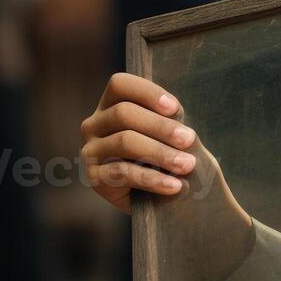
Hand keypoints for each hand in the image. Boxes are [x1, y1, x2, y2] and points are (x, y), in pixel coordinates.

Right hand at [81, 73, 256, 280]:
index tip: (175, 108)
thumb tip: (175, 113)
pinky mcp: (94, 178)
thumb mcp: (169, 133)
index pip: (120, 85)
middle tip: (190, 140)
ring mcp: (91, 151)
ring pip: (124, 142)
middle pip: (124, 113)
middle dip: (161, 126)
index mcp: (111, 104)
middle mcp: (94, 124)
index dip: (147, 92)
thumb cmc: (167, 155)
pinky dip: (153, 179)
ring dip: (161, 153)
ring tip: (187, 165)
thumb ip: (169, 119)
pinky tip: (174, 185)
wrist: (159, 195)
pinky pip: (122, 173)